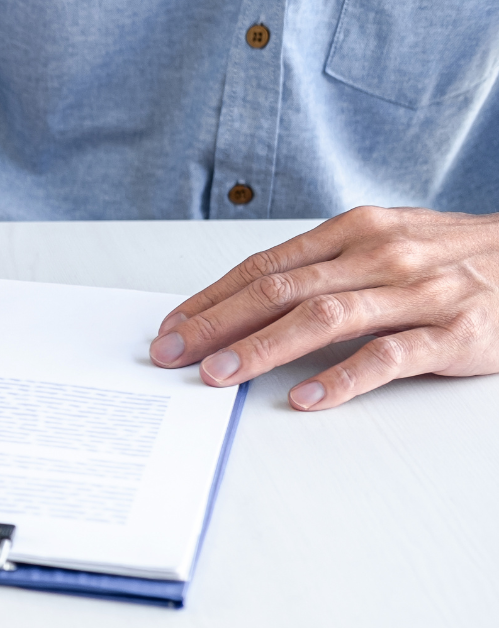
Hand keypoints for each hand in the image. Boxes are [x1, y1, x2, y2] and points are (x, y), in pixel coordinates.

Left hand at [149, 206, 498, 408]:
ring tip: (220, 376)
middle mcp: (381, 255)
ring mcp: (419, 294)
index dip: (212, 298)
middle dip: (217, 323)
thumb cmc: (454, 257)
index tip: (171, 327)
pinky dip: (342, 378)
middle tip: (173, 354)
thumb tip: (248, 302)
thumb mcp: (386, 244)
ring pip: (325, 317)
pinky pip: (388, 356)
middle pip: (281, 289)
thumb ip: (324, 267)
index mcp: (356, 231)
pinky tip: (305, 397)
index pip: (265, 266)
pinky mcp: (455, 332)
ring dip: (263, 348)